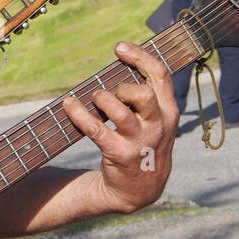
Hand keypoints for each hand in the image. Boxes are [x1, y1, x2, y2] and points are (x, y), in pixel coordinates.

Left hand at [61, 42, 178, 213]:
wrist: (139, 191)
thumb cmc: (143, 146)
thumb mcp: (156, 122)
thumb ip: (147, 97)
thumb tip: (124, 66)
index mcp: (169, 112)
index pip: (160, 75)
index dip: (140, 56)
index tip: (120, 47)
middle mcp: (158, 125)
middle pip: (142, 93)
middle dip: (121, 87)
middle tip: (110, 92)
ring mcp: (139, 141)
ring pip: (119, 110)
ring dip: (101, 100)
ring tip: (95, 101)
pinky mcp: (119, 153)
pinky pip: (95, 128)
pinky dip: (78, 114)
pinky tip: (69, 105)